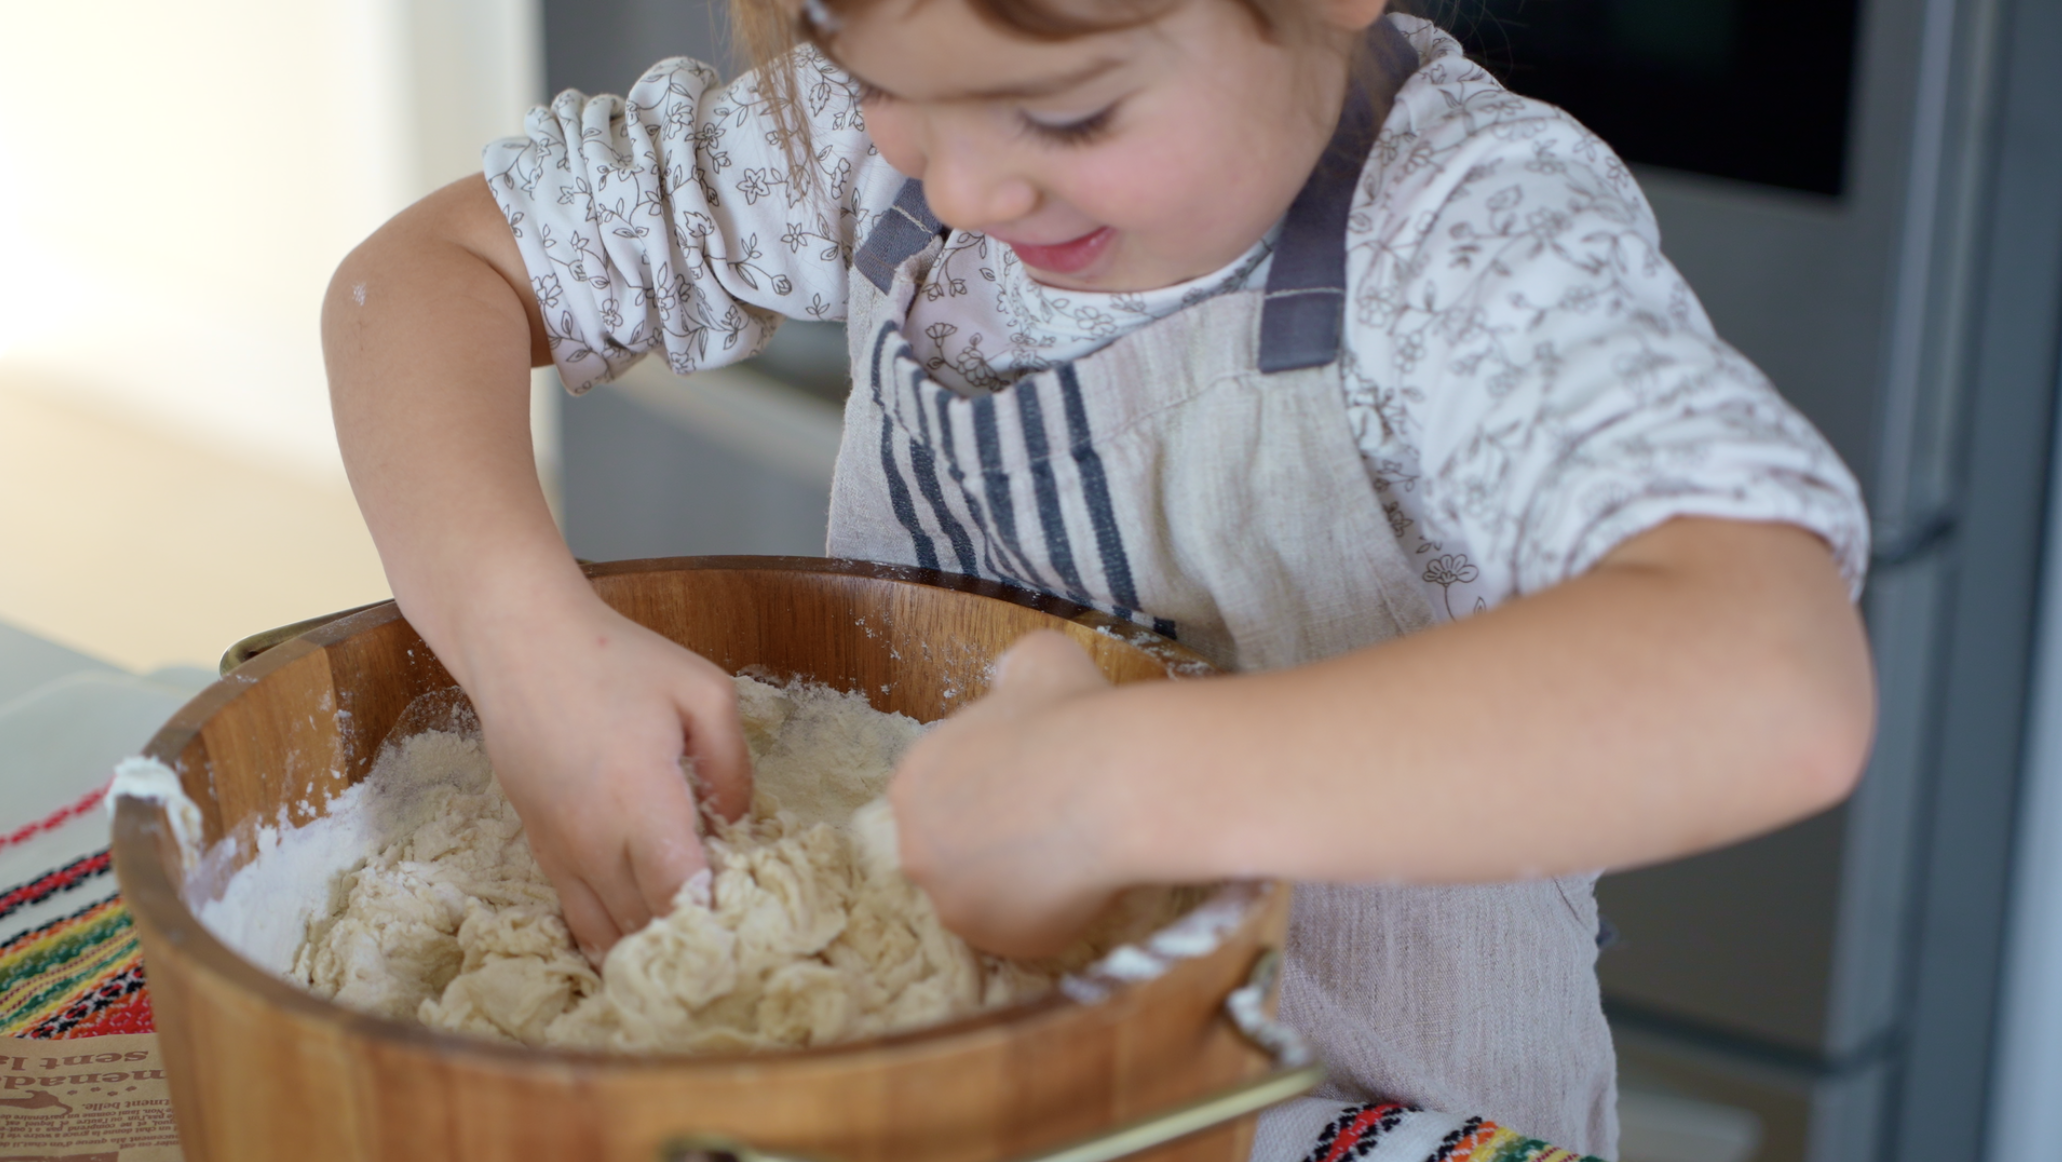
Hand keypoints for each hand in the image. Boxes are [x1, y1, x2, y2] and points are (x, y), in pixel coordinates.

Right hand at [461, 591, 751, 963]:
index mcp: (641, 799)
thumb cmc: (617, 660)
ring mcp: (560, 847)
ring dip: (645, 947)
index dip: (714, 920)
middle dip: (688, 942)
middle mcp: (595, 837)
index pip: (680, 891)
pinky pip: (572, 912)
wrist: (520, 644)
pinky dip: (605, 936)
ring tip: (686, 961)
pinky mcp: (537, 844)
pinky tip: (633, 947)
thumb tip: (738, 824)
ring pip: (605, 929)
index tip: (746, 931)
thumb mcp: (704, 691)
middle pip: (645, 921)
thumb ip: (733, 764)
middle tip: (728, 950)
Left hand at [888, 631, 1127, 957]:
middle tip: (1051, 830)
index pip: (942, 798)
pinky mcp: (997, 942)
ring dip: (1020, 885)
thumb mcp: (1036, 661)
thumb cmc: (1072, 714)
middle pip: (955, 853)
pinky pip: (1023, 933)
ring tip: (1071, 858)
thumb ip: (1011, 674)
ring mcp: (951, 901)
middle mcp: (915, 846)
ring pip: (985, 898)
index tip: (1030, 792)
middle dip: (996, 846)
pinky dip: (1051, 916)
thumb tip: (1012, 679)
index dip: (990, 796)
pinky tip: (1084, 885)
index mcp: (912, 779)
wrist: (1112, 781)